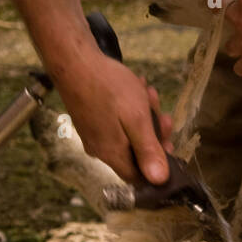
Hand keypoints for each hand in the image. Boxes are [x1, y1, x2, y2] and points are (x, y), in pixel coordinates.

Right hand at [52, 49, 173, 183]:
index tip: (168, 143)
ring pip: (128, 134)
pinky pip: (117, 122)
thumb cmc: (108, 88)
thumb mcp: (137, 119)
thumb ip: (148, 150)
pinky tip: (136, 89)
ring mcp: (93, 134)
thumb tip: (159, 181)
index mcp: (111, 154)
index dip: (157, 165)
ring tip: (148, 93)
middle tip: (162, 114)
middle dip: (153, 132)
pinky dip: (130, 109)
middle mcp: (100, 150)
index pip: (139, 177)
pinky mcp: (91, 120)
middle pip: (136, 153)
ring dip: (144, 116)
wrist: (73, 60)